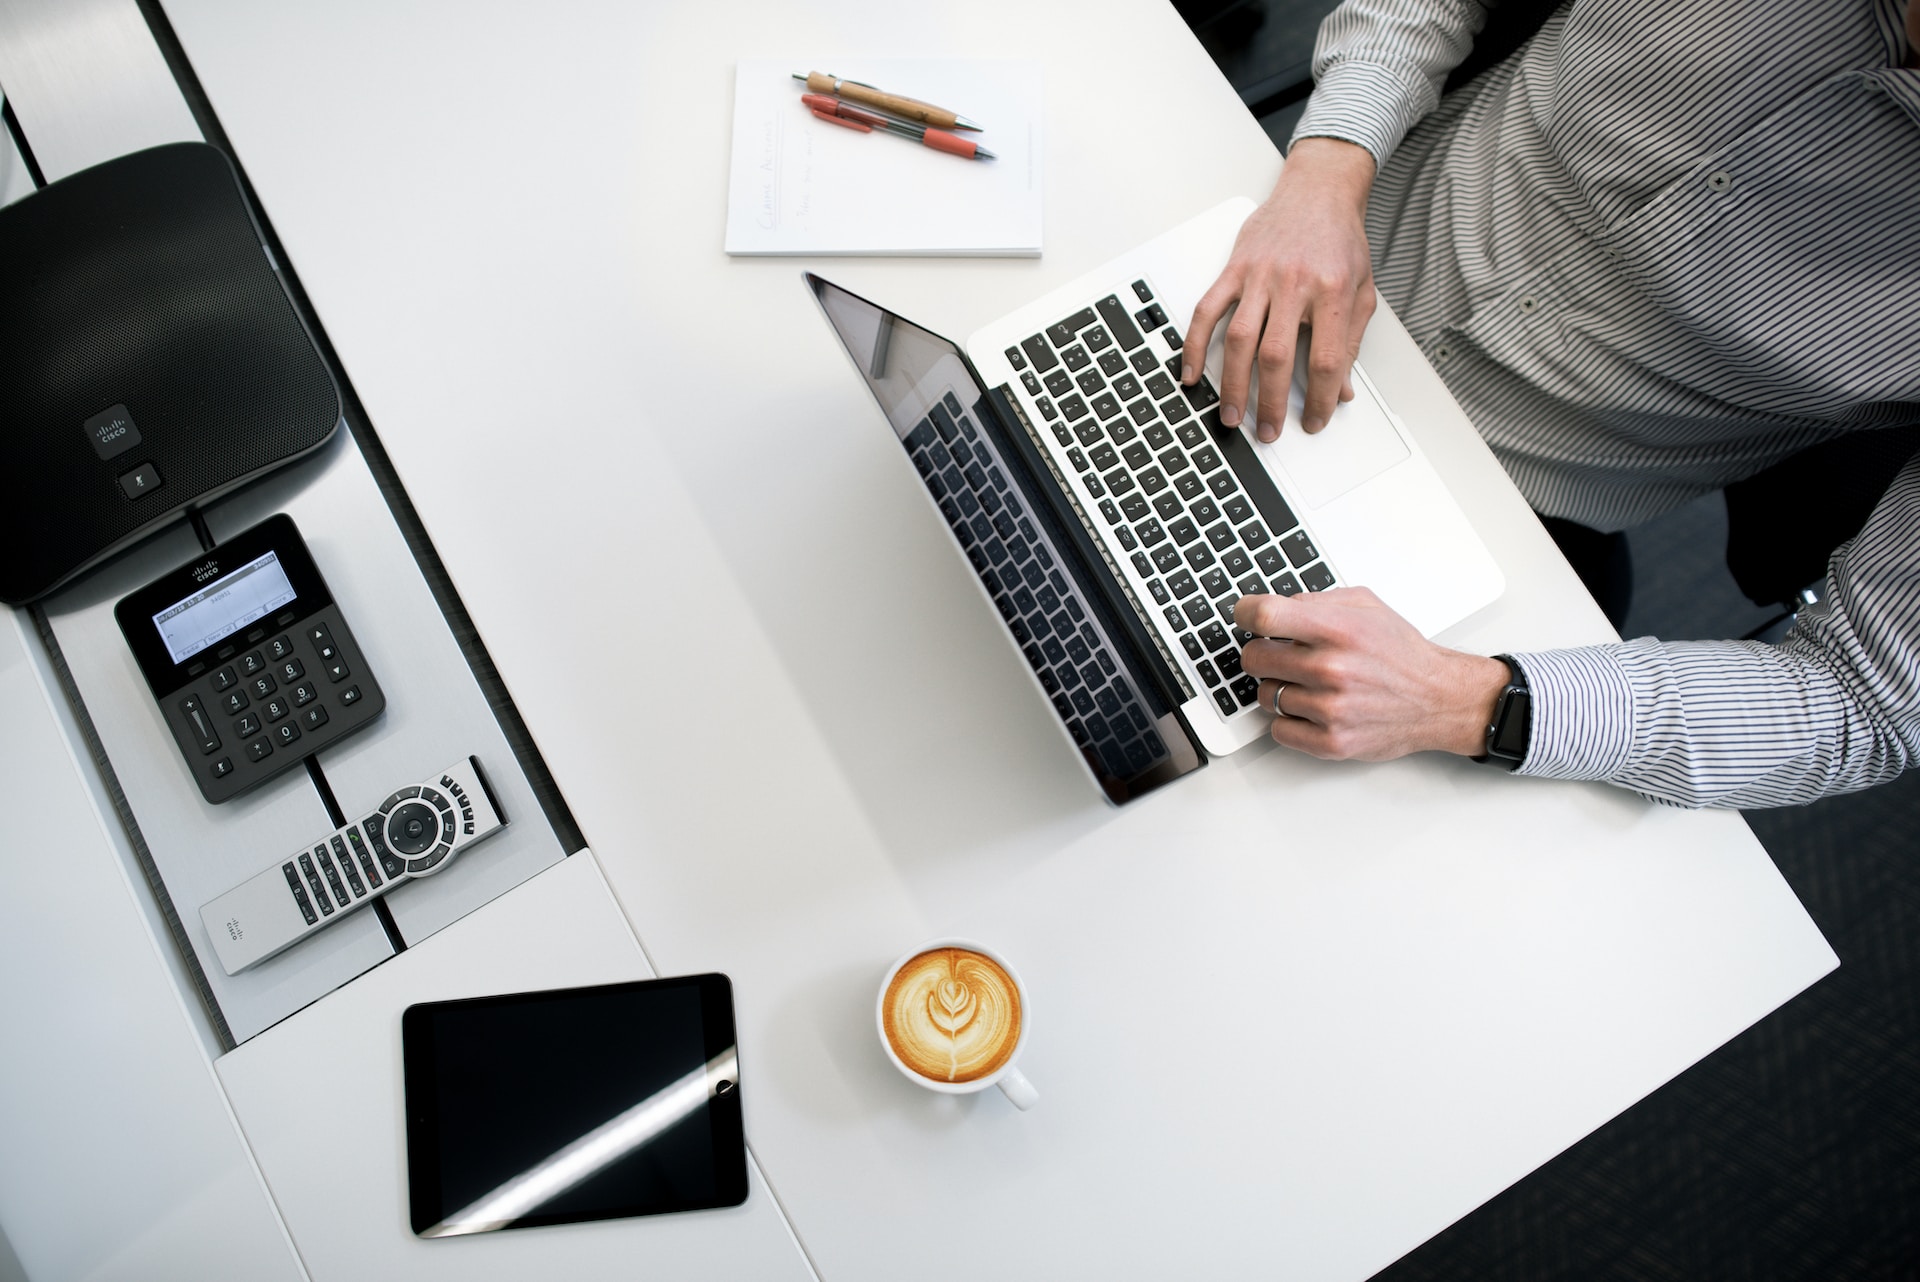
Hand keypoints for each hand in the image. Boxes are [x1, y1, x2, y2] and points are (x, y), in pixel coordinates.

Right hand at [1184, 138, 1377, 441]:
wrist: (1318, 191)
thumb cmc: (1340, 240)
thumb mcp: (1361, 291)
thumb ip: (1350, 341)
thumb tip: (1342, 389)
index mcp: (1332, 291)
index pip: (1325, 358)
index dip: (1321, 398)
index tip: (1315, 420)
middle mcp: (1294, 283)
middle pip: (1277, 356)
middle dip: (1271, 402)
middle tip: (1268, 431)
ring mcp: (1259, 276)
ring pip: (1239, 339)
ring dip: (1233, 383)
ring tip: (1231, 414)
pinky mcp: (1234, 269)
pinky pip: (1207, 311)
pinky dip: (1195, 344)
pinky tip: (1191, 372)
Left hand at [1233, 588, 1509, 760]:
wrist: (1438, 699)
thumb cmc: (1401, 653)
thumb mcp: (1365, 606)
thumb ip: (1316, 601)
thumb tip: (1273, 606)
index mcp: (1339, 630)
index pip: (1265, 617)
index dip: (1245, 613)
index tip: (1244, 616)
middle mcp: (1332, 669)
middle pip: (1254, 658)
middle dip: (1262, 653)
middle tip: (1281, 654)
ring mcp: (1330, 709)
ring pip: (1265, 695)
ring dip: (1279, 688)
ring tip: (1309, 683)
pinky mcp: (1331, 742)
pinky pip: (1278, 729)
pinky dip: (1289, 720)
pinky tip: (1310, 708)